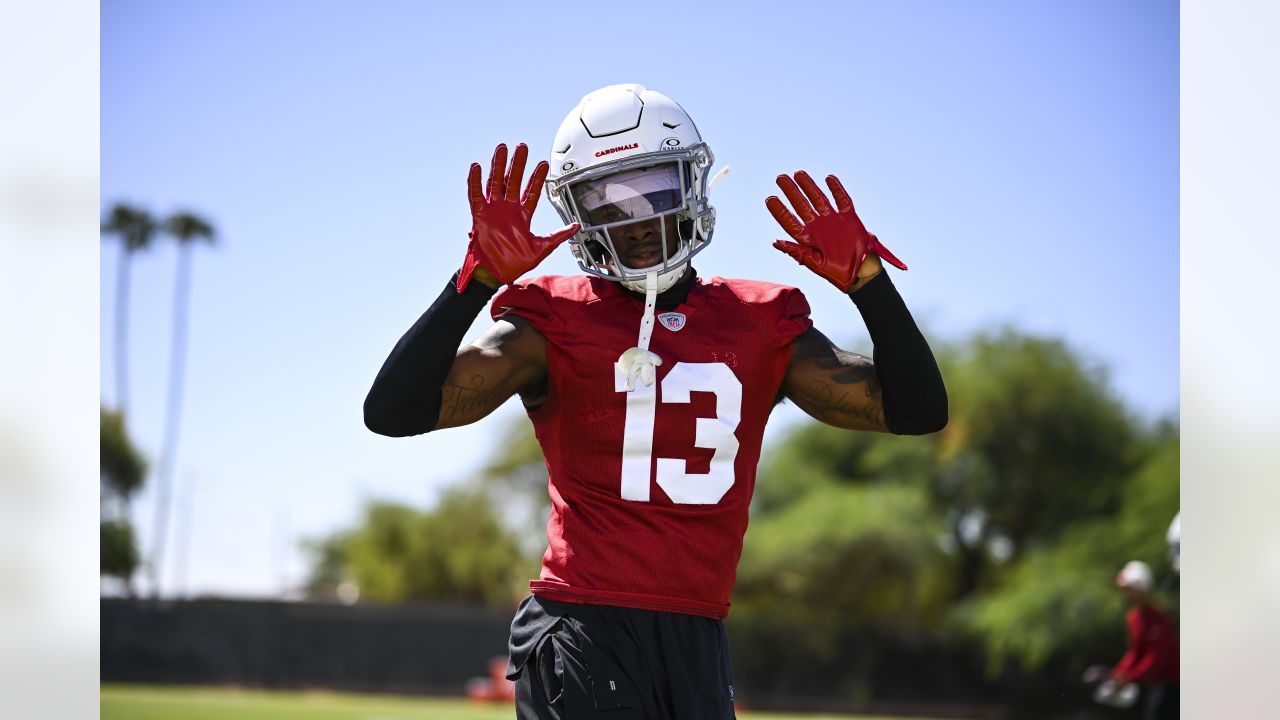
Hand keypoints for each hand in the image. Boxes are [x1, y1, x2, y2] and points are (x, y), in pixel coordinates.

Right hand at [457, 143, 579, 291]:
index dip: (537, 178)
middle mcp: (508, 209)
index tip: (542, 163)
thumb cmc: (516, 262)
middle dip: (518, 164)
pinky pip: (476, 196)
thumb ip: (558, 235)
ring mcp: (494, 211)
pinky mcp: (480, 216)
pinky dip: (475, 182)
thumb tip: (577, 226)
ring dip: (498, 166)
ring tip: (502, 148)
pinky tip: (477, 167)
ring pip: (496, 183)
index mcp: (523, 215)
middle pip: (513, 181)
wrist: (497, 274)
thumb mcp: (542, 247)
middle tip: (522, 146)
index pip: (532, 192)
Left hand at [766, 171, 906, 292]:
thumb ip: (796, 251)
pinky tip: (829, 178)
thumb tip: (775, 242)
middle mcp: (817, 226)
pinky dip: (837, 190)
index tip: (770, 198)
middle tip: (780, 178)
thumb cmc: (836, 272)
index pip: (790, 221)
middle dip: (791, 192)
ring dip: (809, 186)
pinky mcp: (849, 218)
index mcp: (807, 238)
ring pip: (819, 199)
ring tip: (798, 174)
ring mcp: (833, 220)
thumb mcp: (814, 263)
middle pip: (801, 205)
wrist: (860, 273)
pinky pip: (842, 201)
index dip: (780, 210)